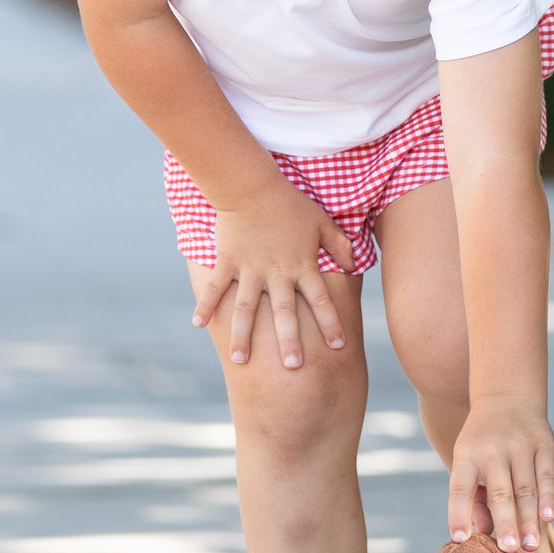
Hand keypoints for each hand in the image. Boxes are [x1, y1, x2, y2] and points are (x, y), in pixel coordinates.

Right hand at [192, 177, 355, 368]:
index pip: (321, 299)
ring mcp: (250, 269)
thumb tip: (355, 263)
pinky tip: (198, 325)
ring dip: (243, 335)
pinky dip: (206, 305)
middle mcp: (277, 273)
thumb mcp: (322, 221)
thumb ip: (339, 244)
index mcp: (302, 265)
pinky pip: (216, 287)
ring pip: (248, 308)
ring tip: (240, 360)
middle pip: (286, 312)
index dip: (331, 322)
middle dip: (290, 340)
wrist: (253, 185)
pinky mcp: (228, 261)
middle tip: (293, 367)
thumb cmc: (290, 203)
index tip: (340, 345)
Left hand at [447, 400, 553, 552]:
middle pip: (500, 492)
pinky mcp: (545, 444)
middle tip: (508, 550)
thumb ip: (472, 498)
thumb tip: (481, 532)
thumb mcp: (467, 461)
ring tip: (529, 546)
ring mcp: (521, 445)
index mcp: (467, 454)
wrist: (506, 396)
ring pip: (526, 488)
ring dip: (528, 519)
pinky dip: (549, 497)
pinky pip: (547, 475)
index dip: (458, 513)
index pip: (460, 487)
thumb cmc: (481, 443)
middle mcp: (493, 449)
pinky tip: (549, 518)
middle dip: (505, 522)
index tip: (459, 539)